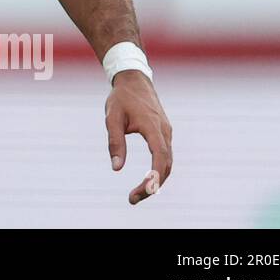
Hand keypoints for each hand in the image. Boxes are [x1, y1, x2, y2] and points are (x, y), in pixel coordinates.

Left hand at [105, 70, 172, 204]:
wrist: (134, 80)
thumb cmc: (121, 98)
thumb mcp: (112, 118)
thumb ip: (115, 142)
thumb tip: (116, 168)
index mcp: (152, 126)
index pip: (159, 156)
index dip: (155, 176)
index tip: (145, 191)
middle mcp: (164, 131)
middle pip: (165, 165)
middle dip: (152, 185)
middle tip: (133, 199)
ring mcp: (167, 133)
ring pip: (167, 162)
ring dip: (157, 180)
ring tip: (138, 194)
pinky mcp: (165, 134)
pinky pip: (166, 156)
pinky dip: (159, 170)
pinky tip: (148, 180)